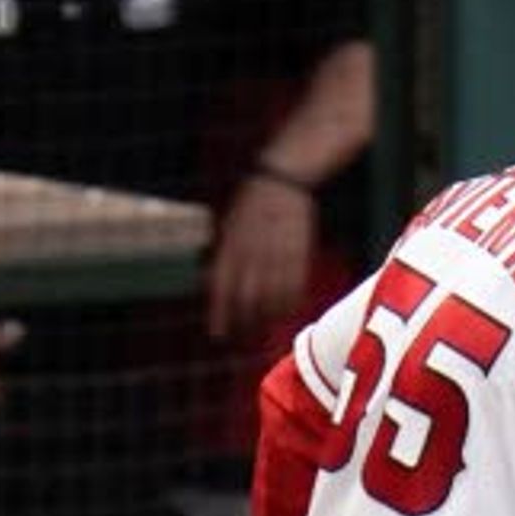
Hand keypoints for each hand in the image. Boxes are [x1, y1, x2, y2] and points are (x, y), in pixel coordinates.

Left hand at [208, 174, 319, 343]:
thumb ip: (225, 254)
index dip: (220, 313)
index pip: (221, 287)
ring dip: (268, 315)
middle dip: (245, 320)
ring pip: (272, 295)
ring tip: (265, 325)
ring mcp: (277, 253)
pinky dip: (290, 302)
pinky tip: (287, 311)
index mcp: (231, 245)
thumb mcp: (229, 225)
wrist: (282, 180)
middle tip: (243, 335)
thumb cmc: (252, 203)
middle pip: (247, 297)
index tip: (217, 334)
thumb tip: (216, 285)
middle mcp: (253, 252)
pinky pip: (295, 285)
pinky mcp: (298, 252)